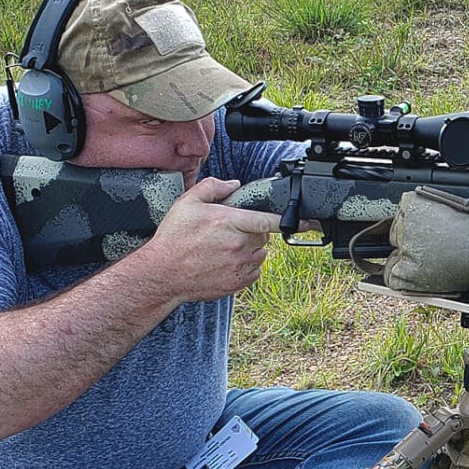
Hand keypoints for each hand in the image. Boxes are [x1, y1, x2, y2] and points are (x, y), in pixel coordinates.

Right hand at [142, 177, 278, 300]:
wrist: (163, 274)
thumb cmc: (173, 238)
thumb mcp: (187, 203)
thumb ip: (213, 188)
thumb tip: (234, 184)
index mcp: (229, 222)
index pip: (268, 220)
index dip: (288, 220)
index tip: (305, 221)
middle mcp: (237, 245)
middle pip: (264, 236)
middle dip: (254, 230)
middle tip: (232, 231)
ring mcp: (238, 266)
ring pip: (261, 254)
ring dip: (251, 248)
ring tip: (226, 247)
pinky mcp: (236, 283)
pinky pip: (254, 271)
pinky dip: (247, 266)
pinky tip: (227, 261)